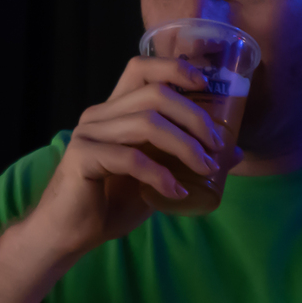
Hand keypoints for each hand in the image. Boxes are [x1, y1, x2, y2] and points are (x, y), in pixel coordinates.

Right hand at [22, 56, 240, 256]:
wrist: (68, 234)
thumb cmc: (110, 204)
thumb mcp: (157, 178)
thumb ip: (185, 161)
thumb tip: (233, 153)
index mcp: (114, 111)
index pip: (141, 69)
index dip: (174, 68)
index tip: (204, 84)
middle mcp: (99, 115)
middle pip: (153, 94)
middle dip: (193, 116)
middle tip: (215, 146)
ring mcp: (88, 134)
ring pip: (146, 123)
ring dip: (184, 145)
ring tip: (204, 169)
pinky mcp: (82, 157)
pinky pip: (130, 158)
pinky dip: (160, 175)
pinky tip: (176, 192)